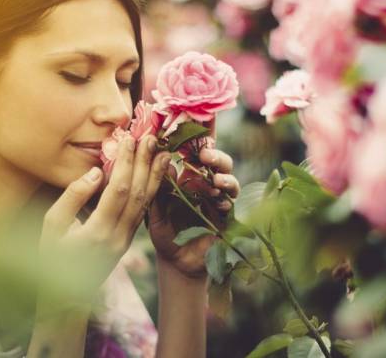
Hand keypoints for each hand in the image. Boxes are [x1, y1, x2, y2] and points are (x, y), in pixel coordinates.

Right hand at [38, 134, 169, 304]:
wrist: (65, 296)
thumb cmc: (52, 256)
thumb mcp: (51, 226)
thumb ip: (72, 197)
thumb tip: (95, 172)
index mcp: (97, 232)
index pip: (117, 190)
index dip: (125, 163)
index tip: (128, 139)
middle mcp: (117, 236)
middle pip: (137, 194)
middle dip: (144, 163)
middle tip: (151, 138)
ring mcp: (126, 240)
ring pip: (145, 203)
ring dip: (155, 176)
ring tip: (162, 152)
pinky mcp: (129, 241)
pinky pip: (143, 212)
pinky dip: (152, 191)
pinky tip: (156, 175)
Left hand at [147, 120, 239, 278]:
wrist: (177, 262)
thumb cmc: (164, 232)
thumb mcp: (154, 210)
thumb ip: (158, 189)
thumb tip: (165, 162)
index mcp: (187, 177)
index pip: (195, 152)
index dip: (199, 138)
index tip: (197, 123)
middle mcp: (205, 184)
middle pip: (217, 161)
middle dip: (215, 155)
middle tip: (206, 155)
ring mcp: (217, 199)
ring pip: (228, 179)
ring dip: (224, 177)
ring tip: (216, 181)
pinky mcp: (226, 217)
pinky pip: (231, 204)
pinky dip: (226, 201)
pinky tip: (219, 204)